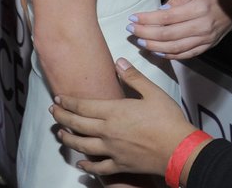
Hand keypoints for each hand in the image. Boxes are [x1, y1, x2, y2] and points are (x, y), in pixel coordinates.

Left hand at [52, 58, 196, 176]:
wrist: (178, 149)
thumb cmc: (168, 120)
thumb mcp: (153, 92)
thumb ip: (134, 77)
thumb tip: (119, 63)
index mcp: (116, 112)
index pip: (84, 106)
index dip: (69, 102)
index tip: (59, 98)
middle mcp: (108, 132)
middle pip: (78, 124)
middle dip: (62, 117)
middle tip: (54, 111)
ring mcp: (112, 150)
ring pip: (82, 145)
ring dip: (68, 138)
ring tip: (60, 133)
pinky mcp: (119, 165)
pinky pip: (97, 167)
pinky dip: (87, 165)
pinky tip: (81, 163)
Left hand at [127, 0, 231, 59]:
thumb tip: (160, 12)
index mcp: (199, 8)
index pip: (167, 18)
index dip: (147, 19)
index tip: (133, 18)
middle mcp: (202, 26)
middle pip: (167, 35)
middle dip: (145, 33)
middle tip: (131, 31)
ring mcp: (205, 39)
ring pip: (174, 48)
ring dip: (154, 46)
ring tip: (140, 42)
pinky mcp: (207, 46)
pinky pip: (186, 55)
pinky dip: (169, 56)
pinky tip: (157, 51)